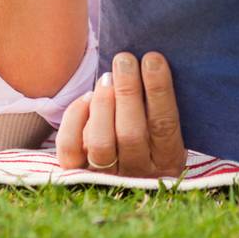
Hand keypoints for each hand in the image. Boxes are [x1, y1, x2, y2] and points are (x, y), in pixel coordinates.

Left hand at [55, 51, 185, 176]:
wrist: (121, 170)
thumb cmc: (149, 133)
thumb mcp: (164, 127)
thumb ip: (160, 104)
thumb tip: (153, 61)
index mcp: (167, 162)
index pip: (164, 126)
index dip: (159, 91)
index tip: (152, 59)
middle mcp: (138, 174)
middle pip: (131, 134)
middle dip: (128, 92)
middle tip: (124, 60)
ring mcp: (107, 178)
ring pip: (101, 143)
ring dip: (103, 104)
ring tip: (107, 77)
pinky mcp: (78, 173)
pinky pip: (71, 147)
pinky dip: (75, 118)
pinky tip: (87, 98)